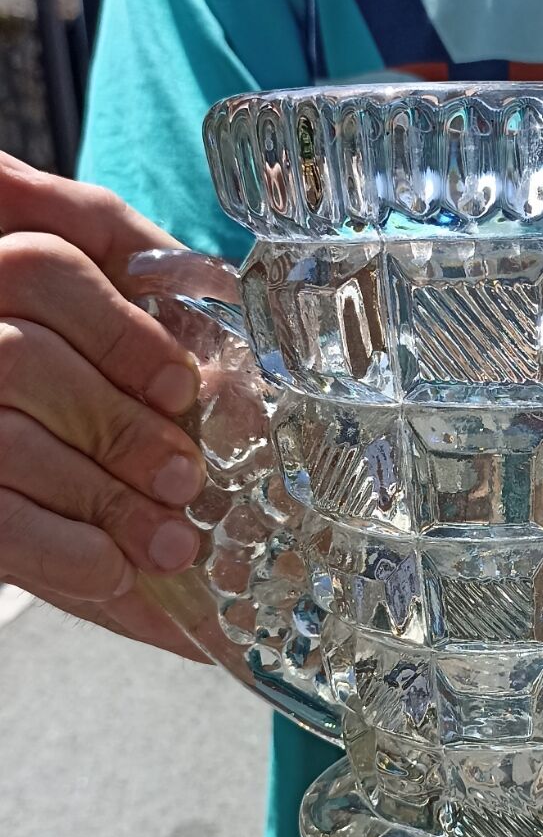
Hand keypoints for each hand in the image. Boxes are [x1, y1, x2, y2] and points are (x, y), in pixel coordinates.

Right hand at [0, 150, 207, 658]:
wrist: (24, 498)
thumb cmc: (68, 400)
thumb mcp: (99, 330)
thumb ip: (145, 298)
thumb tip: (226, 343)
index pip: (42, 265)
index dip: (120, 329)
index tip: (180, 389)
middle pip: (22, 357)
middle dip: (120, 425)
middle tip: (186, 480)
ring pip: (9, 440)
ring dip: (104, 498)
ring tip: (171, 543)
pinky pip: (0, 522)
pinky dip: (61, 552)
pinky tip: (111, 571)